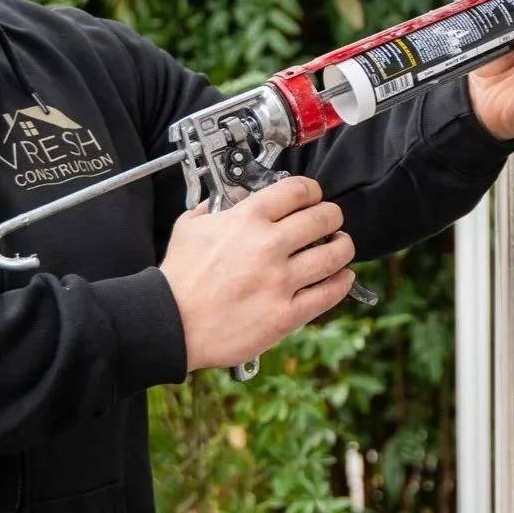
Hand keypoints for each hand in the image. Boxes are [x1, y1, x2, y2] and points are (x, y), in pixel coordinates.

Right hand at [159, 176, 355, 373]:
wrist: (170, 322)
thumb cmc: (178, 278)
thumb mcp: (189, 227)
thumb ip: (212, 208)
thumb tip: (226, 200)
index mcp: (247, 219)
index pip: (298, 190)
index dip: (312, 189)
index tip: (313, 195)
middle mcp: (269, 246)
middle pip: (324, 218)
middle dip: (332, 216)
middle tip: (330, 220)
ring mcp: (280, 281)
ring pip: (334, 255)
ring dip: (343, 246)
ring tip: (341, 246)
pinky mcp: (286, 314)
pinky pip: (328, 294)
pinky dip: (342, 283)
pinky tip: (342, 278)